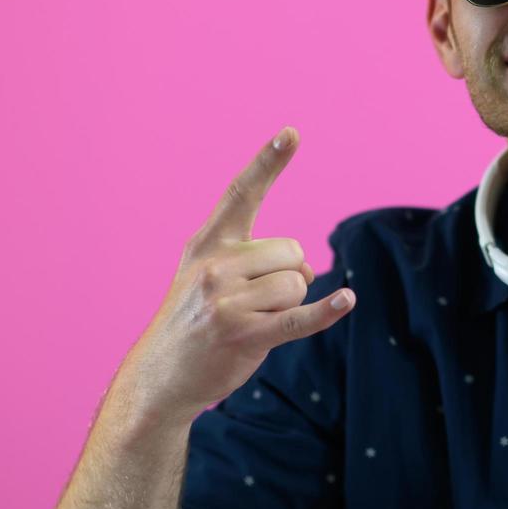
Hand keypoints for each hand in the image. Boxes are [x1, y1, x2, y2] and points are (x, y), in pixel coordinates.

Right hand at [119, 126, 355, 424]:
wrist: (161, 376)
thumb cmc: (194, 321)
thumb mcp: (208, 277)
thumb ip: (255, 259)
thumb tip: (308, 267)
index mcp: (207, 244)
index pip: (242, 194)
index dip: (268, 163)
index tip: (291, 133)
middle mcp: (215, 266)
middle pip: (292, 251)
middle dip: (289, 275)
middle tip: (256, 304)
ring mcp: (227, 301)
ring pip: (298, 283)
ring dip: (290, 305)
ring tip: (254, 323)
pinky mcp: (244, 335)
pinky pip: (298, 317)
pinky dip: (325, 311)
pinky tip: (346, 300)